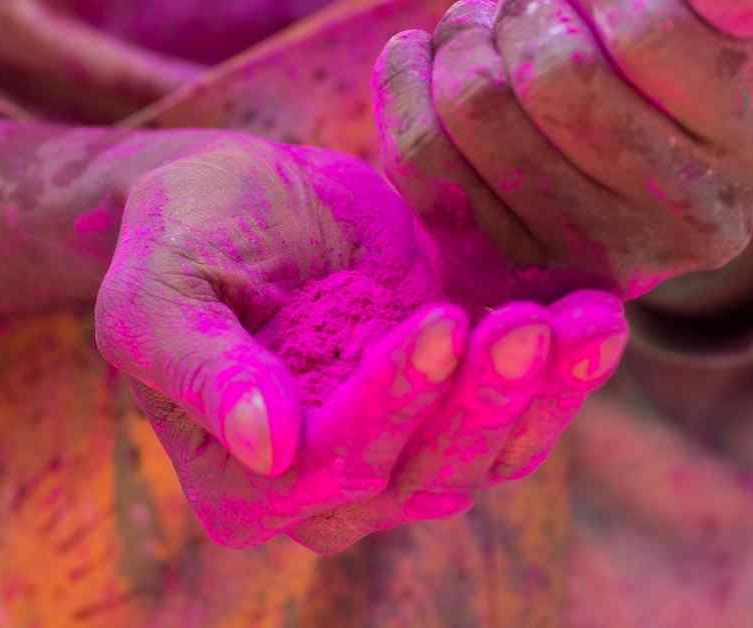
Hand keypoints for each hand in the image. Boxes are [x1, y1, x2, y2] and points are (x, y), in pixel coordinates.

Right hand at [93, 136, 628, 549]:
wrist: (244, 200)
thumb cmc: (182, 238)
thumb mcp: (156, 292)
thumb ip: (200, 368)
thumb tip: (266, 447)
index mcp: (241, 485)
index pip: (328, 470)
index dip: (390, 407)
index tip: (437, 322)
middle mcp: (325, 495)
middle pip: (421, 477)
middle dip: (481, 402)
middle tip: (525, 320)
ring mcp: (398, 457)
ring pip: (484, 459)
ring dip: (541, 394)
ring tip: (584, 320)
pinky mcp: (451, 412)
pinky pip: (520, 420)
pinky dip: (564, 375)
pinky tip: (596, 317)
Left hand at [374, 0, 752, 300]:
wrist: (648, 179)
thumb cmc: (680, 75)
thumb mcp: (719, 29)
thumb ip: (717, 4)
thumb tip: (745, 5)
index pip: (645, 32)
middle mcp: (689, 220)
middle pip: (552, 77)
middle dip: (525, 9)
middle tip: (528, 2)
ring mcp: (593, 254)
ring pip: (476, 109)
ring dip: (462, 39)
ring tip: (484, 29)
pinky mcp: (507, 261)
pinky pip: (422, 160)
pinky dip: (402, 85)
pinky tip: (418, 55)